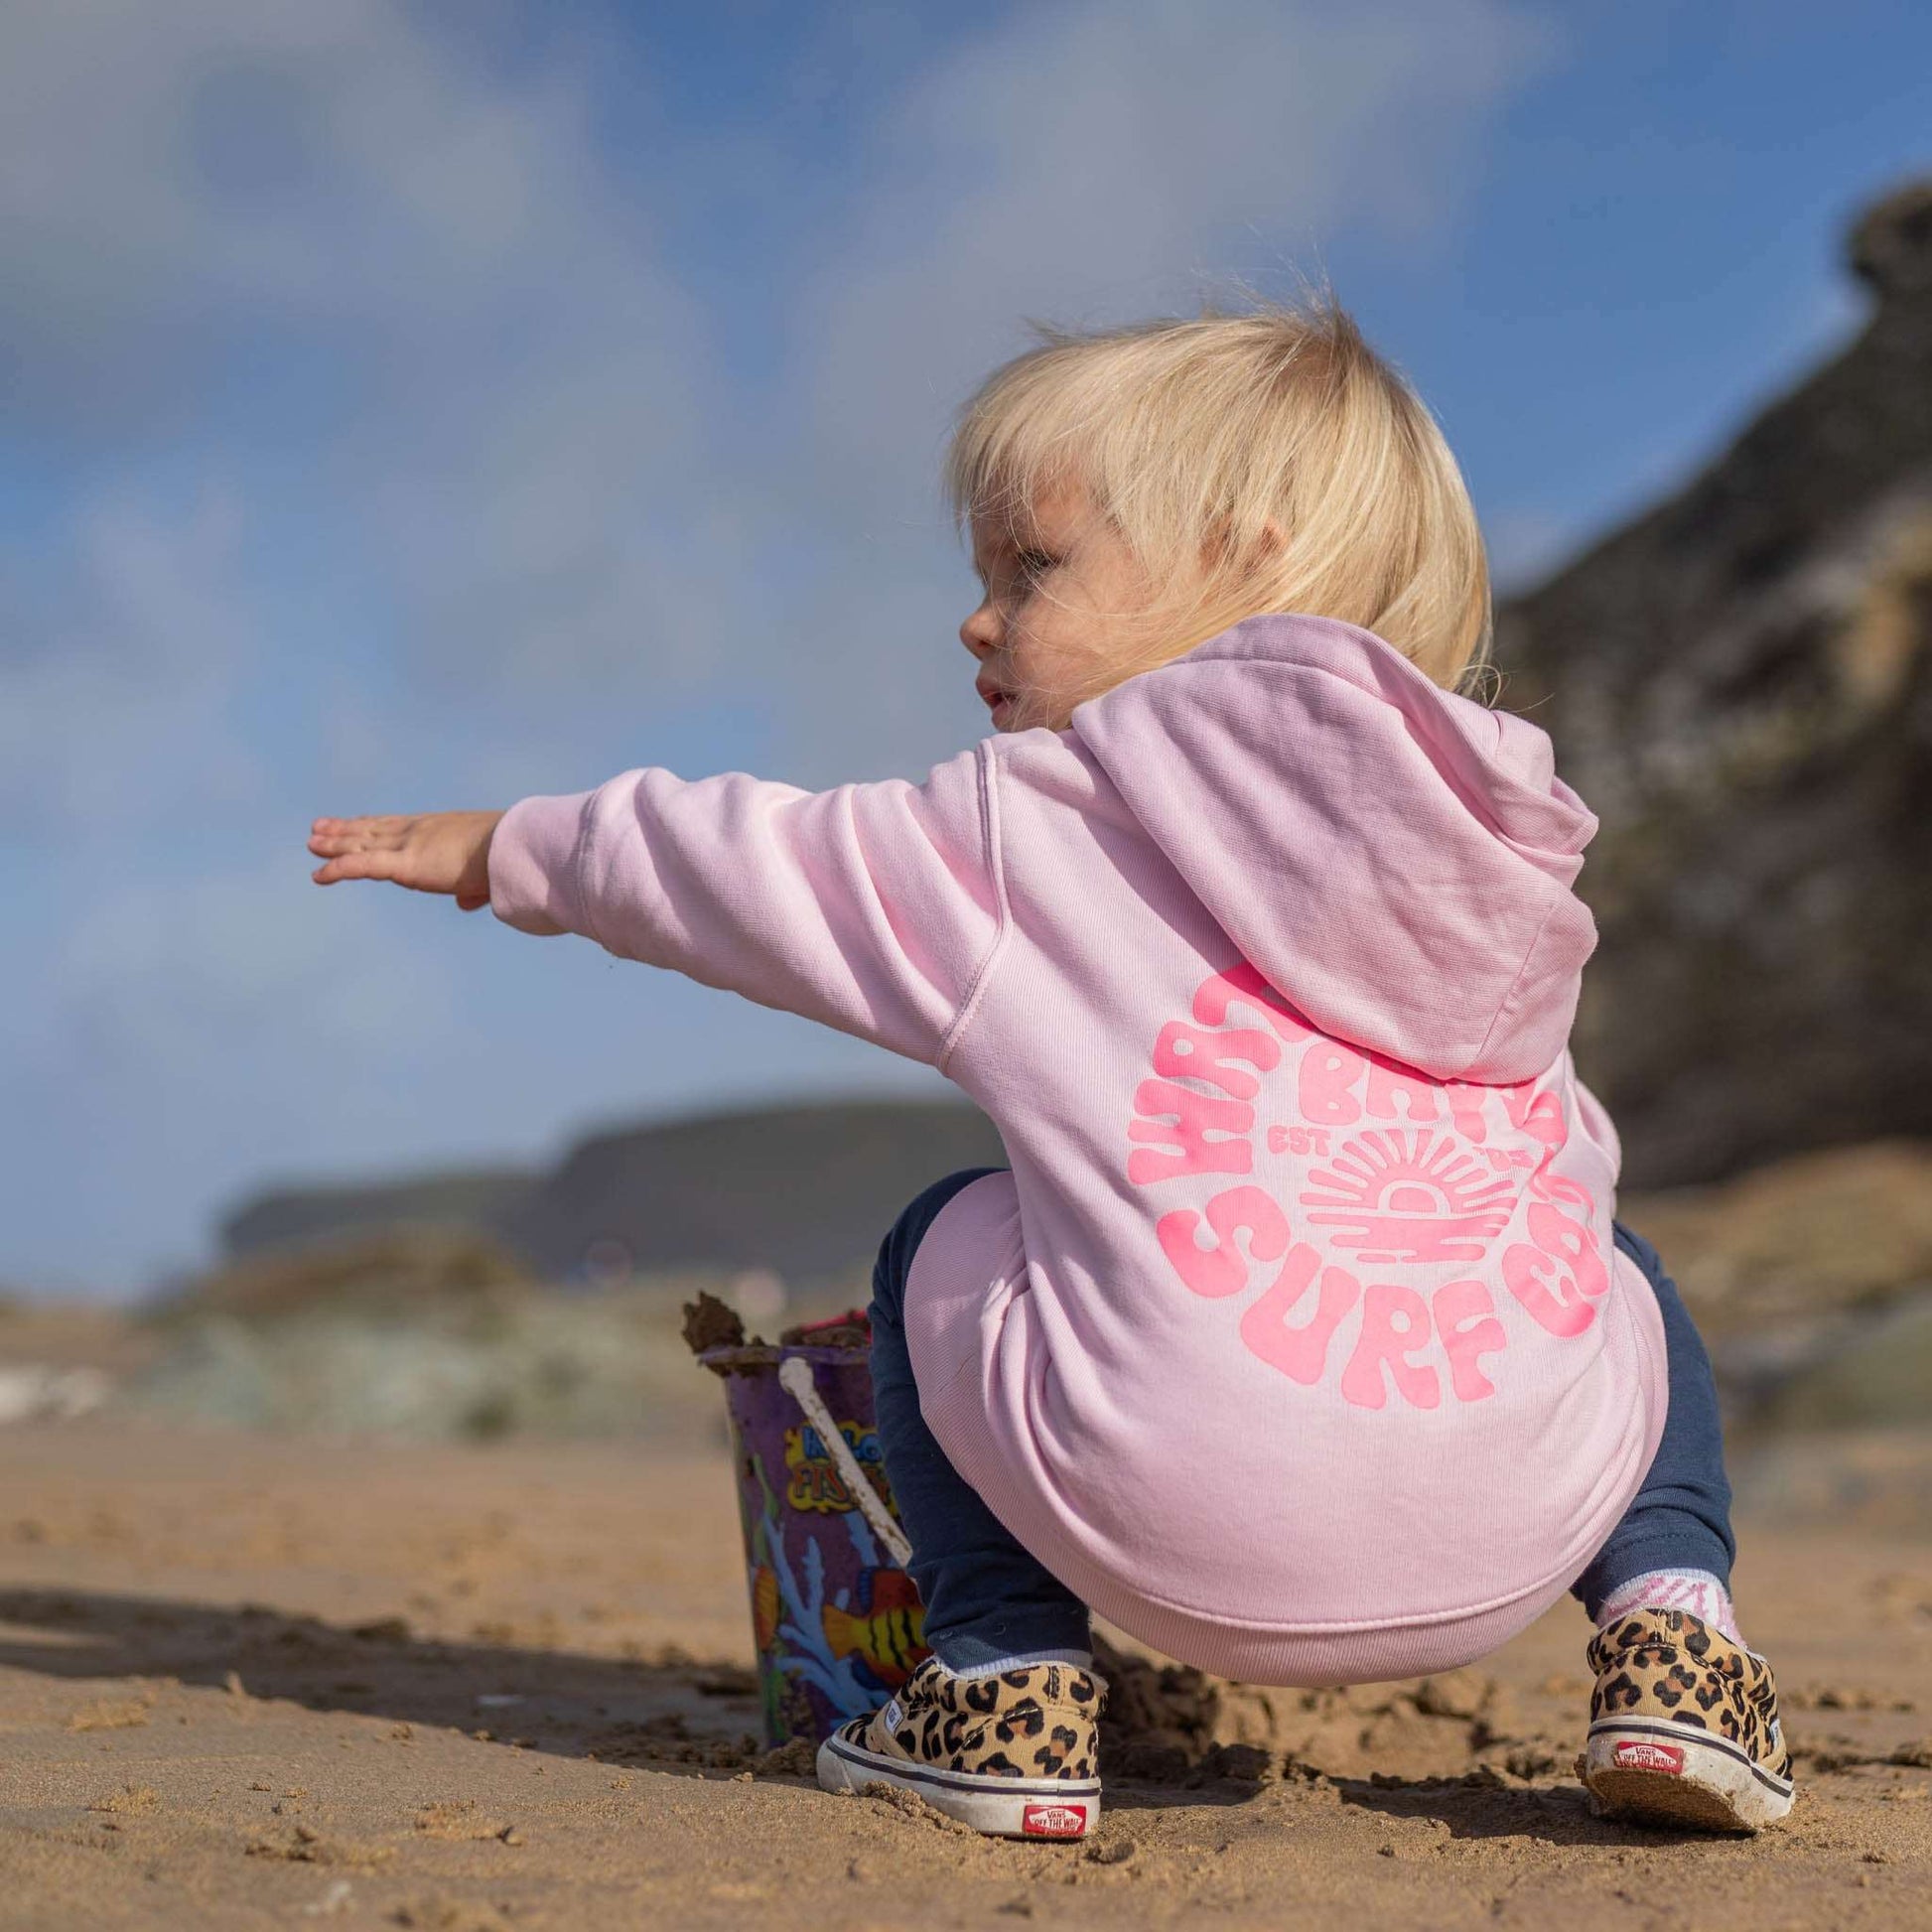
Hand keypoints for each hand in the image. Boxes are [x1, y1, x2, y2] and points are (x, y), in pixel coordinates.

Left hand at [308, 809, 505, 912]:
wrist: (511, 848)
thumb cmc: (508, 857)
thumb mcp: (487, 873)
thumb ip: (473, 889)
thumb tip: (467, 903)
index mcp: (437, 828)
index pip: (396, 824)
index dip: (372, 824)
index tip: (355, 822)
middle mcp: (417, 831)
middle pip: (372, 829)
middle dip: (344, 829)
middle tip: (319, 828)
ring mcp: (408, 844)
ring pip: (361, 844)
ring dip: (334, 844)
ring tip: (311, 843)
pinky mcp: (405, 864)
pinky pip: (362, 866)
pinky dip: (337, 869)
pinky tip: (317, 875)